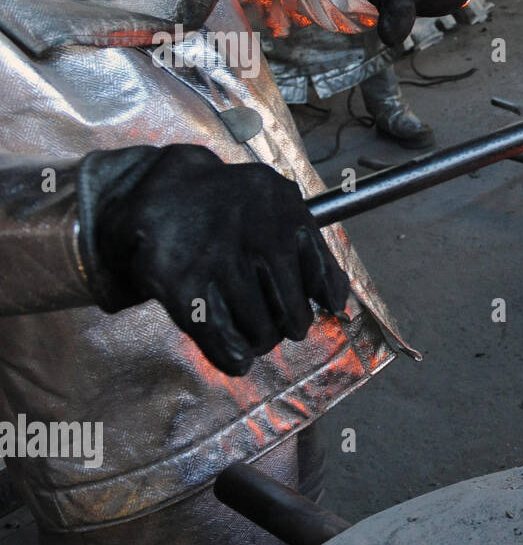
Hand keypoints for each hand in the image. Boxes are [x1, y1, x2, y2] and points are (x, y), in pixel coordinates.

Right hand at [80, 145, 349, 376]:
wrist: (163, 184)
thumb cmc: (232, 205)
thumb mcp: (281, 205)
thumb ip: (314, 251)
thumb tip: (337, 302)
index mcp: (288, 214)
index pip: (320, 278)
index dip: (313, 302)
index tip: (301, 314)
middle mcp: (259, 238)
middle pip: (291, 312)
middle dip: (288, 328)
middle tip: (276, 330)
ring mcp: (219, 260)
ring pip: (259, 328)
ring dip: (260, 342)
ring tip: (254, 340)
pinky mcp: (181, 282)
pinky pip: (216, 334)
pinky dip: (231, 355)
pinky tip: (238, 360)